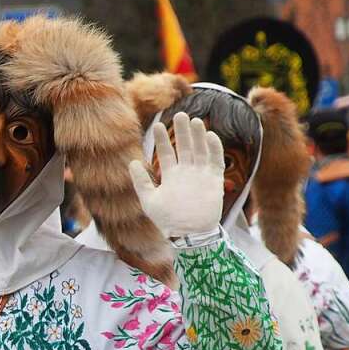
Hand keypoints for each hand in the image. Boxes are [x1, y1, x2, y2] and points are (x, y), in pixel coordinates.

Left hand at [129, 111, 224, 237]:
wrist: (189, 234)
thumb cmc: (167, 220)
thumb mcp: (149, 200)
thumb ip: (141, 182)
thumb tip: (132, 163)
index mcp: (171, 175)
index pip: (167, 152)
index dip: (162, 139)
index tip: (156, 124)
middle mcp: (186, 172)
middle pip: (185, 147)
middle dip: (182, 131)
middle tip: (180, 115)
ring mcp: (201, 175)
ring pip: (200, 150)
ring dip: (198, 136)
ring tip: (194, 120)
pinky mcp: (214, 180)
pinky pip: (216, 161)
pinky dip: (214, 149)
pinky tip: (210, 136)